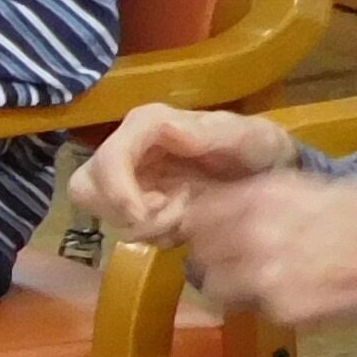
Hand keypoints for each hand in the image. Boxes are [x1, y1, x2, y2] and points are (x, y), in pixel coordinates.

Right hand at [74, 101, 298, 250]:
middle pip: (86, 186)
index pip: (108, 158)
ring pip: (96, 208)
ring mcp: (126, 174)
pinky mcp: (131, 198)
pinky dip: (149, 232)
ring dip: (138, 224)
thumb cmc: (260, 150)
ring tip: (181, 218)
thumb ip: (212, 132)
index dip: (117, 191)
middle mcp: (128, 146)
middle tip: (168, 219)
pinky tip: (180, 223)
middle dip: (122, 212)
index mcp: (149, 124)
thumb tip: (166, 128)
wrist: (269, 176)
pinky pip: (119, 224)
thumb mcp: (250, 138)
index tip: (145, 214)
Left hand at [177, 166, 356, 334]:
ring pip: (214, 284)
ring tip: (257, 277)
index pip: (199, 211)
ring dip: (228, 281)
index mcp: (264, 196)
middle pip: (199, 250)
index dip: (203, 220)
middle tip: (231, 254)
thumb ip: (275, 198)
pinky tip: (290, 291)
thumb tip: (243, 203)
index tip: (209, 225)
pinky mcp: (278, 311)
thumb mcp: (323, 188)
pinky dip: (262, 302)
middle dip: (211, 252)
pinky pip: (251, 307)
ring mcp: (261, 276)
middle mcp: (251, 233)